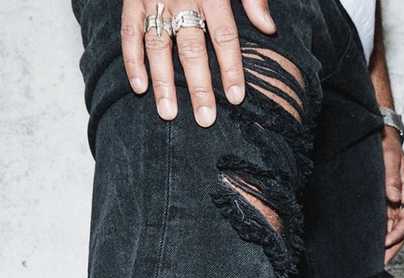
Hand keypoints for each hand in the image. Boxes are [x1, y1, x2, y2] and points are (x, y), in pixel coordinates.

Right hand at [121, 0, 276, 125]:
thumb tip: (268, 28)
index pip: (224, 36)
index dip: (231, 68)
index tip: (236, 98)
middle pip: (191, 47)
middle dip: (198, 85)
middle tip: (204, 118)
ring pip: (158, 44)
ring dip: (162, 81)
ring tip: (168, 112)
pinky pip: (130, 30)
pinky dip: (132, 59)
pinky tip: (139, 87)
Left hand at [381, 128, 403, 263]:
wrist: (378, 132)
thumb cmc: (386, 141)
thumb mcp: (389, 155)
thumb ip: (393, 176)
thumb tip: (394, 198)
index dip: (397, 234)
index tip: (385, 241)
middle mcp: (401, 201)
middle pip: (400, 231)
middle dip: (391, 249)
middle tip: (379, 264)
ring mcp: (391, 203)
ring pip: (390, 230)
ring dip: (384, 246)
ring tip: (372, 261)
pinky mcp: (381, 202)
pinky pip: (381, 223)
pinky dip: (377, 235)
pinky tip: (369, 245)